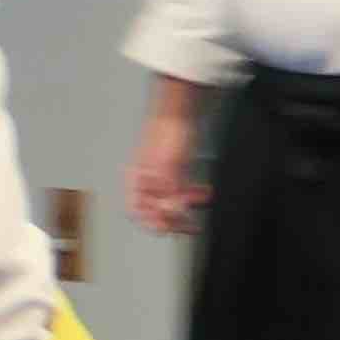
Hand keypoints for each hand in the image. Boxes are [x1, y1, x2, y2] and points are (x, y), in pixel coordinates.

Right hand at [126, 109, 209, 236]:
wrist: (180, 109)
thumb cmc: (168, 132)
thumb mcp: (169, 167)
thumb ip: (169, 192)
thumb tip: (172, 213)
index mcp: (137, 179)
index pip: (137, 210)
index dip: (150, 222)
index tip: (168, 230)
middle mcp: (146, 179)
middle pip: (154, 208)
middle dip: (172, 219)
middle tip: (188, 226)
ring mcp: (160, 173)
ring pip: (169, 199)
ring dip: (185, 207)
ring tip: (199, 209)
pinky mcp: (173, 167)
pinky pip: (180, 188)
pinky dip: (191, 194)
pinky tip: (202, 194)